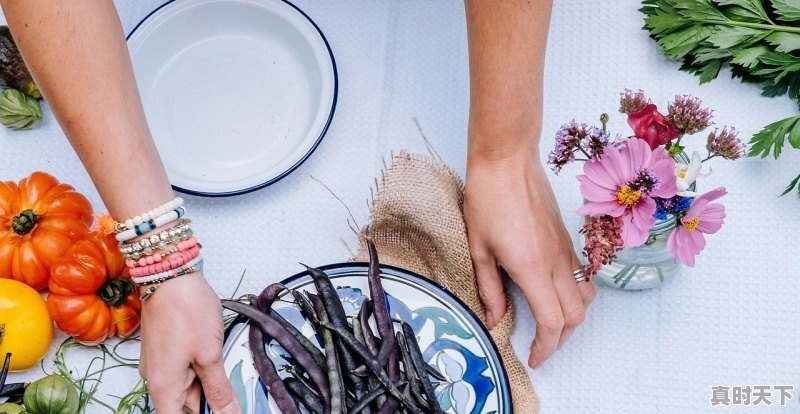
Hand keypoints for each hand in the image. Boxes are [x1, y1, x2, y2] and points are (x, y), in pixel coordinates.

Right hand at [139, 273, 240, 413]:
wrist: (170, 274)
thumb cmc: (186, 310)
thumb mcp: (210, 355)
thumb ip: (219, 389)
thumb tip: (229, 413)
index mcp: (163, 387)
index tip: (223, 411)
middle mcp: (156, 379)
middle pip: (185, 405)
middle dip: (210, 399)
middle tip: (230, 384)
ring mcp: (160, 363)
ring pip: (187, 385)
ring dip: (208, 381)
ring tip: (222, 361)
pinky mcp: (165, 349)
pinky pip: (184, 368)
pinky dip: (201, 367)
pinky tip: (215, 354)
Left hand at [464, 154, 595, 368]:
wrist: (508, 160)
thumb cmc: (488, 199)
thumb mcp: (478, 249)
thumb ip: (489, 289)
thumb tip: (496, 319)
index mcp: (533, 268)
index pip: (552, 322)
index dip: (545, 347)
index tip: (534, 357)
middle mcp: (557, 261)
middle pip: (577, 316)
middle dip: (561, 339)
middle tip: (539, 346)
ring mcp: (566, 248)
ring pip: (586, 296)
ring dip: (572, 316)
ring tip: (549, 323)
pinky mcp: (566, 238)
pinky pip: (580, 274)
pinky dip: (572, 293)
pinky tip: (549, 291)